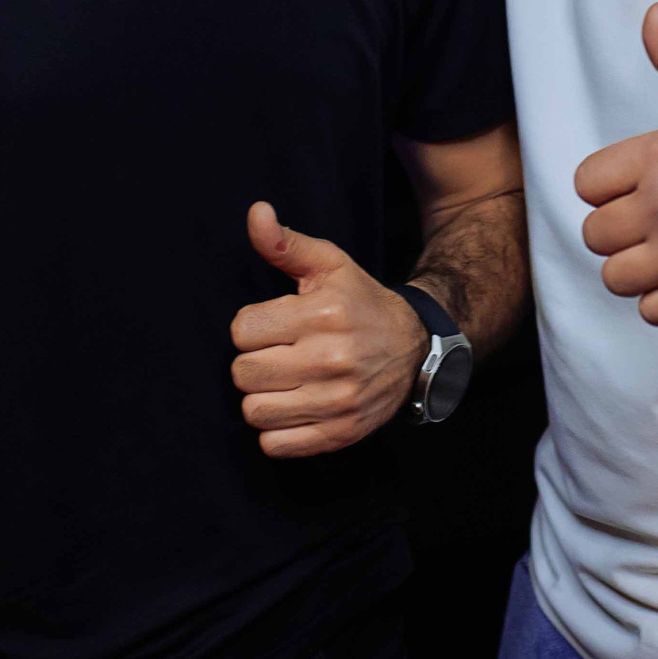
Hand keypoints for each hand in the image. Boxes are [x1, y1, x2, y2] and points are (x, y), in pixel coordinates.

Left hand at [230, 204, 428, 456]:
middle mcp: (331, 360)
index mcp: (323, 314)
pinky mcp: (341, 434)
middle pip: (243, 373)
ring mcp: (337, 401)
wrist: (416, 347)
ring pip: (254, 412)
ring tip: (283, 382)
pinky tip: (293, 407)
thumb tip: (256, 212)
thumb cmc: (361, 302)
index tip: (273, 325)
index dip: (251, 326)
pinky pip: (276, 445)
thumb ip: (284, 243)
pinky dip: (276, 431)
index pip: (241, 331)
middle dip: (253, 362)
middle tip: (277, 354)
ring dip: (262, 397)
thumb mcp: (329, 265)